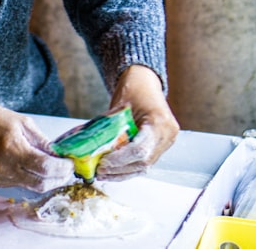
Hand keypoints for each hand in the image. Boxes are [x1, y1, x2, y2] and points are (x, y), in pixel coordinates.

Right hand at [0, 102, 76, 192]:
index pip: (44, 167)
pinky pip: (21, 184)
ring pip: (31, 186)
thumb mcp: (22, 122)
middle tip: (67, 170)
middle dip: (58, 178)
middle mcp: (4, 167)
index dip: (62, 168)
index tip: (70, 164)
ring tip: (56, 169)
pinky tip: (37, 168)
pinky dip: (32, 178)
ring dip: (46, 180)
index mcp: (11, 148)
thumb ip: (41, 141)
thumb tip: (57, 154)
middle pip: (40, 183)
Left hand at [96, 65, 179, 180]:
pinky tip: (114, 171)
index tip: (103, 163)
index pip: (140, 149)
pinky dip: (129, 168)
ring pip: (144, 166)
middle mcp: (168, 134)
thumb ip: (108, 128)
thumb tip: (88, 149)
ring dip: (122, 172)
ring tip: (103, 174)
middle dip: (119, 169)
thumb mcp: (119, 106)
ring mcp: (167, 141)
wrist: (146, 81)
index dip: (120, 159)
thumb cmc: (133, 88)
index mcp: (159, 122)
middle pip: (143, 161)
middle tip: (99, 171)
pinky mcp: (162, 146)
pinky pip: (145, 162)